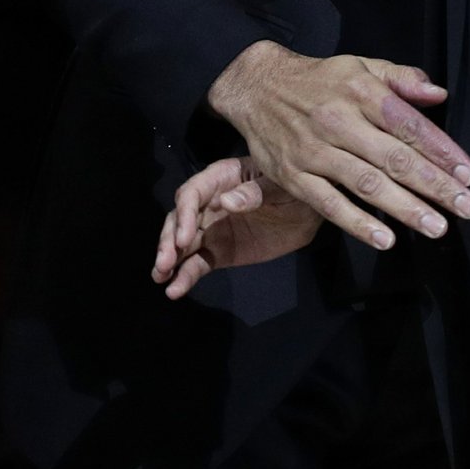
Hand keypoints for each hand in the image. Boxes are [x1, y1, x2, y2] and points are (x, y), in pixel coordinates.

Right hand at [151, 154, 319, 296]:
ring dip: (169, 260)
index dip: (185, 216)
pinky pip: (198, 263)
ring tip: (161, 277)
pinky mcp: (219, 251)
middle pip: (180, 219)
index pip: (193, 193)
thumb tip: (225, 202)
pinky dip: (185, 276)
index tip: (184, 239)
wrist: (308, 212)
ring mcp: (211, 228)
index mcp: (222, 178)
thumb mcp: (280, 187)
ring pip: (183, 244)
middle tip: (165, 262)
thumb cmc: (294, 189)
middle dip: (169, 241)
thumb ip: (254, 193)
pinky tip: (175, 290)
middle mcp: (209, 202)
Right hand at [204, 41, 469, 250]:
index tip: (468, 175)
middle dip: (435, 186)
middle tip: (467, 208)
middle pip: (395, 158)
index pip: (409, 124)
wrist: (255, 87)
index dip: (442, 151)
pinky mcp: (294, 176)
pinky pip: (329, 204)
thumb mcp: (360, 66)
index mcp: (360, 91)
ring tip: (438, 226)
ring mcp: (314, 152)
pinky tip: (386, 238)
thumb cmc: (319, 80)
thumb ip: (401, 79)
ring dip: (406, 208)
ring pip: (367, 184)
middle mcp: (339, 121)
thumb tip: (438, 94)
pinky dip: (358, 223)